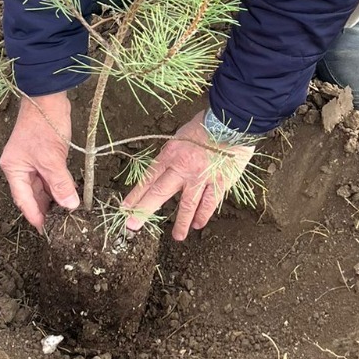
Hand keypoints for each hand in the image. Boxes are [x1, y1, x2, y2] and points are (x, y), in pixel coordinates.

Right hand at [0, 92, 78, 231]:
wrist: (48, 98)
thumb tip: (69, 206)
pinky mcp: (46, 156)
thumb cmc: (44, 125)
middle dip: (46, 210)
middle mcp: (21, 167)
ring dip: (55, 199)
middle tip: (60, 227)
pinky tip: (71, 196)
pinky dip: (60, 186)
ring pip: (43, 187)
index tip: (46, 232)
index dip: (34, 216)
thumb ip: (60, 183)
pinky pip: (51, 177)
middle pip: (33, 195)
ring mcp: (33, 161)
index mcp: (14, 169)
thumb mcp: (51, 158)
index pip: (23, 200)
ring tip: (67, 216)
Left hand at [122, 112, 254, 241]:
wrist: (232, 121)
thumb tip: (166, 170)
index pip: (148, 178)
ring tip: (177, 237)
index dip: (136, 194)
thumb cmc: (206, 125)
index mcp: (171, 154)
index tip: (125, 208)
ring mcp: (201, 177)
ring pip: (187, 205)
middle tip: (133, 226)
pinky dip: (203, 215)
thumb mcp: (180, 135)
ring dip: (181, 223)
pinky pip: (209, 203)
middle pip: (160, 193)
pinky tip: (199, 224)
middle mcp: (182, 167)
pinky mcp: (219, 182)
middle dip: (144, 211)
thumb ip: (173, 154)